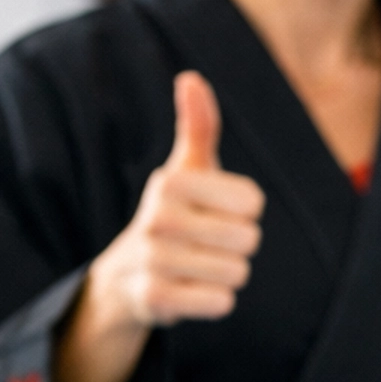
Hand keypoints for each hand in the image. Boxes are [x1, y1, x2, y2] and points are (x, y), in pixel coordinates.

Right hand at [47, 73, 266, 381]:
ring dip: (228, 275)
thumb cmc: (175, 212)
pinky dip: (216, 301)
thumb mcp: (188, 169)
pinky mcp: (155, 298)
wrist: (128, 274)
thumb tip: (191, 79)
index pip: (252, 203)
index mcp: (171, 182)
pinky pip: (221, 303)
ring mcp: (154, 260)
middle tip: (209, 243)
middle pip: (249, 239)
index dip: (247, 212)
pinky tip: (192, 290)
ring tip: (199, 266)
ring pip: (237, 273)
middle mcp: (158, 218)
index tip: (220, 211)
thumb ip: (198, 127)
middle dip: (239, 246)